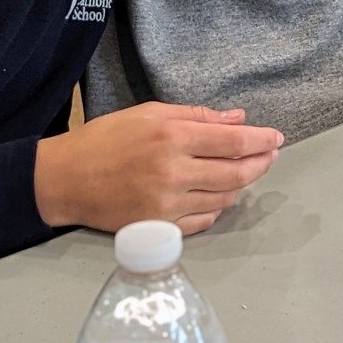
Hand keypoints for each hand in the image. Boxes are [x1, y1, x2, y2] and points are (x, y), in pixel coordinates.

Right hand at [35, 101, 282, 234]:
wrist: (66, 179)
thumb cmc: (106, 139)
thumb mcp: (150, 113)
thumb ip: (197, 116)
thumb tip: (239, 119)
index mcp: (173, 138)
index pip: (234, 142)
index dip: (261, 141)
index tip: (276, 138)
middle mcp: (174, 173)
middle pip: (236, 174)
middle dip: (260, 164)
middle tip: (270, 156)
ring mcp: (168, 205)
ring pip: (223, 199)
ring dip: (239, 186)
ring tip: (242, 172)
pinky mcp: (160, 228)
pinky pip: (203, 222)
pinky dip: (216, 209)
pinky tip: (216, 197)